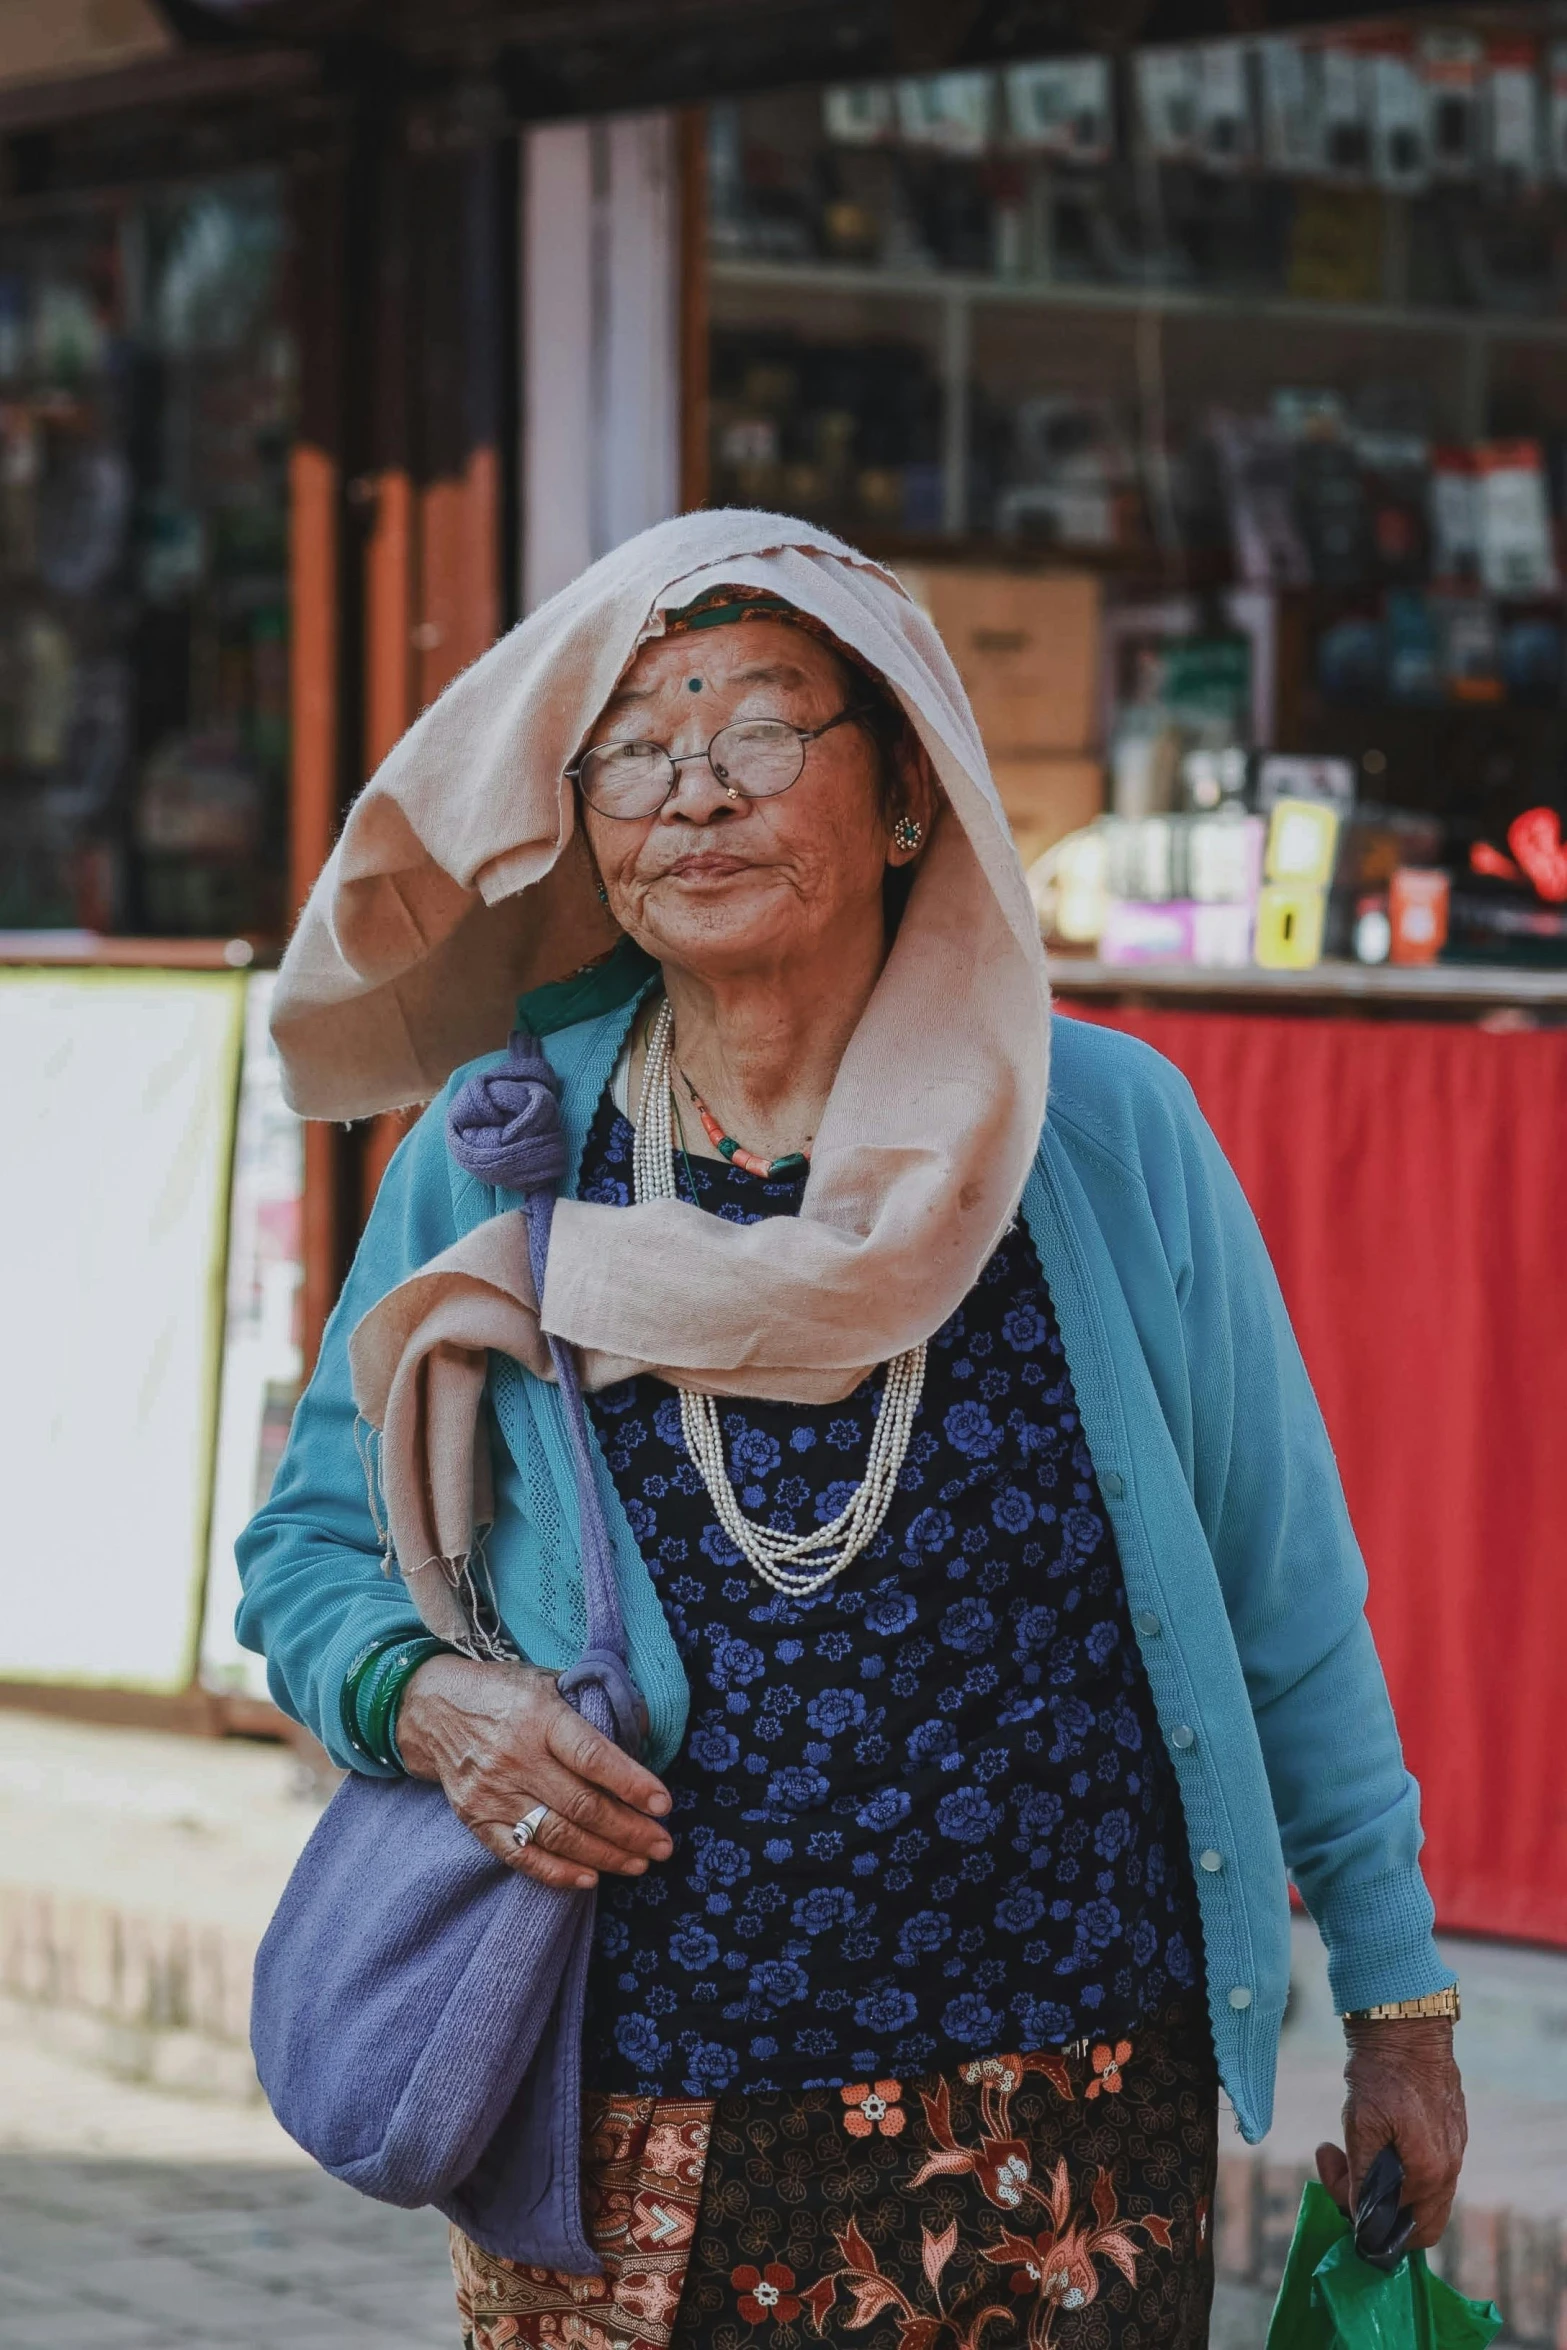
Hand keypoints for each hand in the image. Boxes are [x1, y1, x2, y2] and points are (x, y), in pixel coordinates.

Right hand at [396, 1653, 673, 1892]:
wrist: (433, 1710)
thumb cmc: (505, 1693)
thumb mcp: (550, 1680)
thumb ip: (596, 1702)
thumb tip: (644, 1732)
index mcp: (539, 1717)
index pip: (592, 1756)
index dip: (631, 1783)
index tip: (664, 1804)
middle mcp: (516, 1757)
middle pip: (581, 1805)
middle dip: (629, 1830)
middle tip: (663, 1845)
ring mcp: (493, 1793)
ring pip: (557, 1835)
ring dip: (604, 1855)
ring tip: (639, 1863)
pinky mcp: (475, 1820)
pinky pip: (520, 1855)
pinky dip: (556, 1873)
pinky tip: (590, 1878)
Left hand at [1315, 2017, 1466, 2249]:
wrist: (1406, 2025)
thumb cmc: (1380, 2073)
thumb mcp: (1360, 2124)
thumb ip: (1362, 2177)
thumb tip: (1360, 2215)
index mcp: (1429, 2174)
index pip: (1394, 2225)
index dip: (1355, 2209)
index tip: (1332, 2166)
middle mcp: (1450, 2170)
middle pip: (1420, 2225)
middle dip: (1378, 2211)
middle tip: (1346, 2172)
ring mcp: (1456, 2151)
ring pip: (1424, 2197)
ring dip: (1387, 2184)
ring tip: (1355, 2147)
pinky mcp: (1452, 2133)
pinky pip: (1430, 2170)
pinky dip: (1402, 2166)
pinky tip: (1378, 2135)